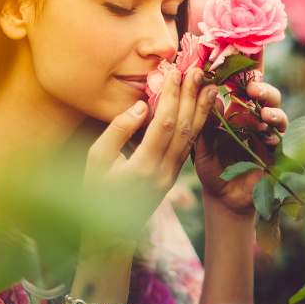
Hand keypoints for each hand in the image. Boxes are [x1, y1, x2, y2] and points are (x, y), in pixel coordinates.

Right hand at [83, 68, 218, 238]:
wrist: (110, 232)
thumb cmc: (95, 191)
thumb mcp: (95, 161)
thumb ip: (117, 131)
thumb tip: (141, 106)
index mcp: (142, 167)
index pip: (163, 124)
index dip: (171, 97)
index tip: (175, 72)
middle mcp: (163, 172)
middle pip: (183, 128)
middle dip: (191, 97)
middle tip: (198, 71)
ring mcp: (172, 176)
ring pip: (192, 138)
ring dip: (201, 110)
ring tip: (209, 86)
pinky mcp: (174, 177)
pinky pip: (189, 147)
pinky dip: (198, 125)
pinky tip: (203, 109)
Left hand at [194, 80, 288, 214]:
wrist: (224, 197)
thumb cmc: (212, 168)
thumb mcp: (202, 145)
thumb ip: (205, 123)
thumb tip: (211, 95)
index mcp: (237, 113)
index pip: (245, 89)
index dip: (247, 76)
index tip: (241, 71)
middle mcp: (256, 120)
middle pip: (267, 97)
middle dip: (264, 90)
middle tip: (253, 89)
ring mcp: (268, 136)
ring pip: (278, 115)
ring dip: (273, 112)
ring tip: (264, 114)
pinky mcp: (276, 154)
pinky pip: (281, 141)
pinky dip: (276, 137)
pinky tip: (268, 138)